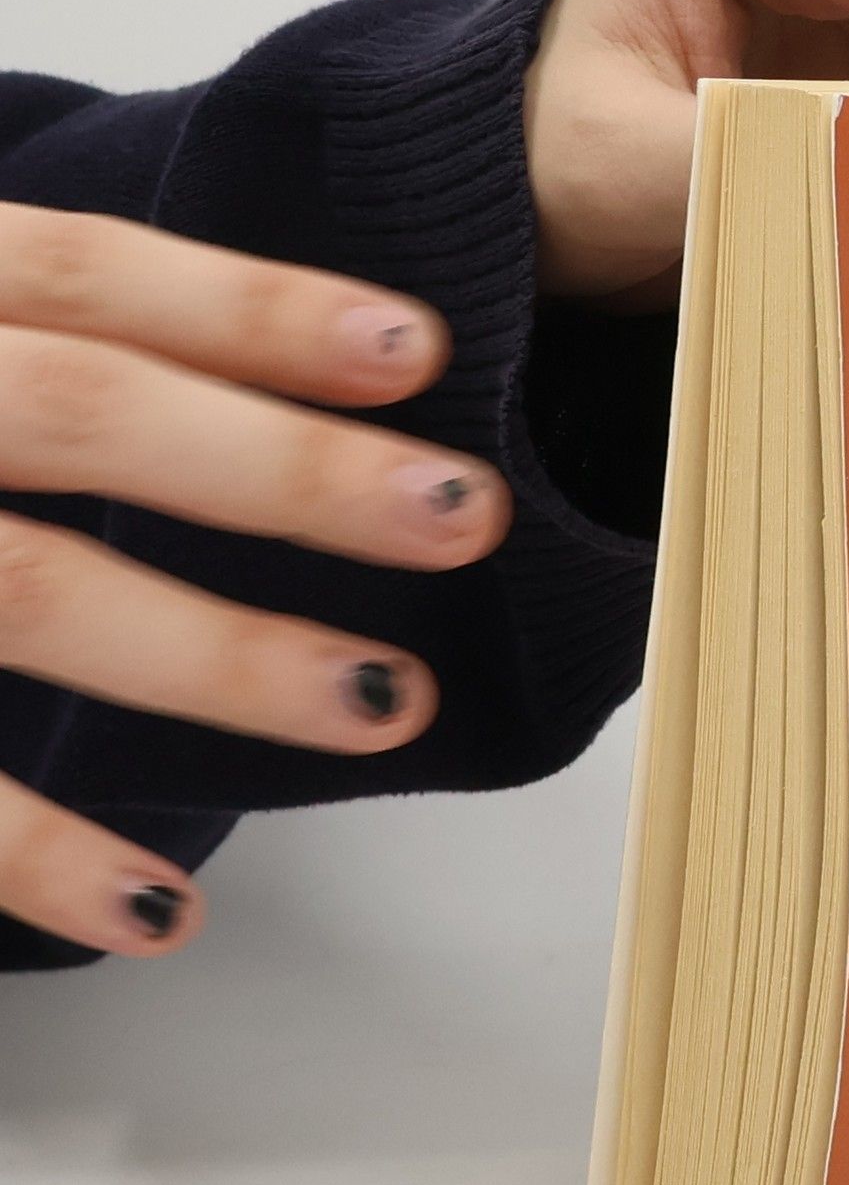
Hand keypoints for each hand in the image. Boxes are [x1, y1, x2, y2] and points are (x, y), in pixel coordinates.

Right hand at [0, 203, 510, 957]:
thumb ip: (5, 348)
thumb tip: (211, 389)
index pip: (74, 274)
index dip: (249, 307)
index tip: (416, 349)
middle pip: (75, 410)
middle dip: (283, 471)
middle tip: (467, 514)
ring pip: (20, 588)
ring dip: (216, 654)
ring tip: (384, 703)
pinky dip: (34, 849)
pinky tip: (163, 910)